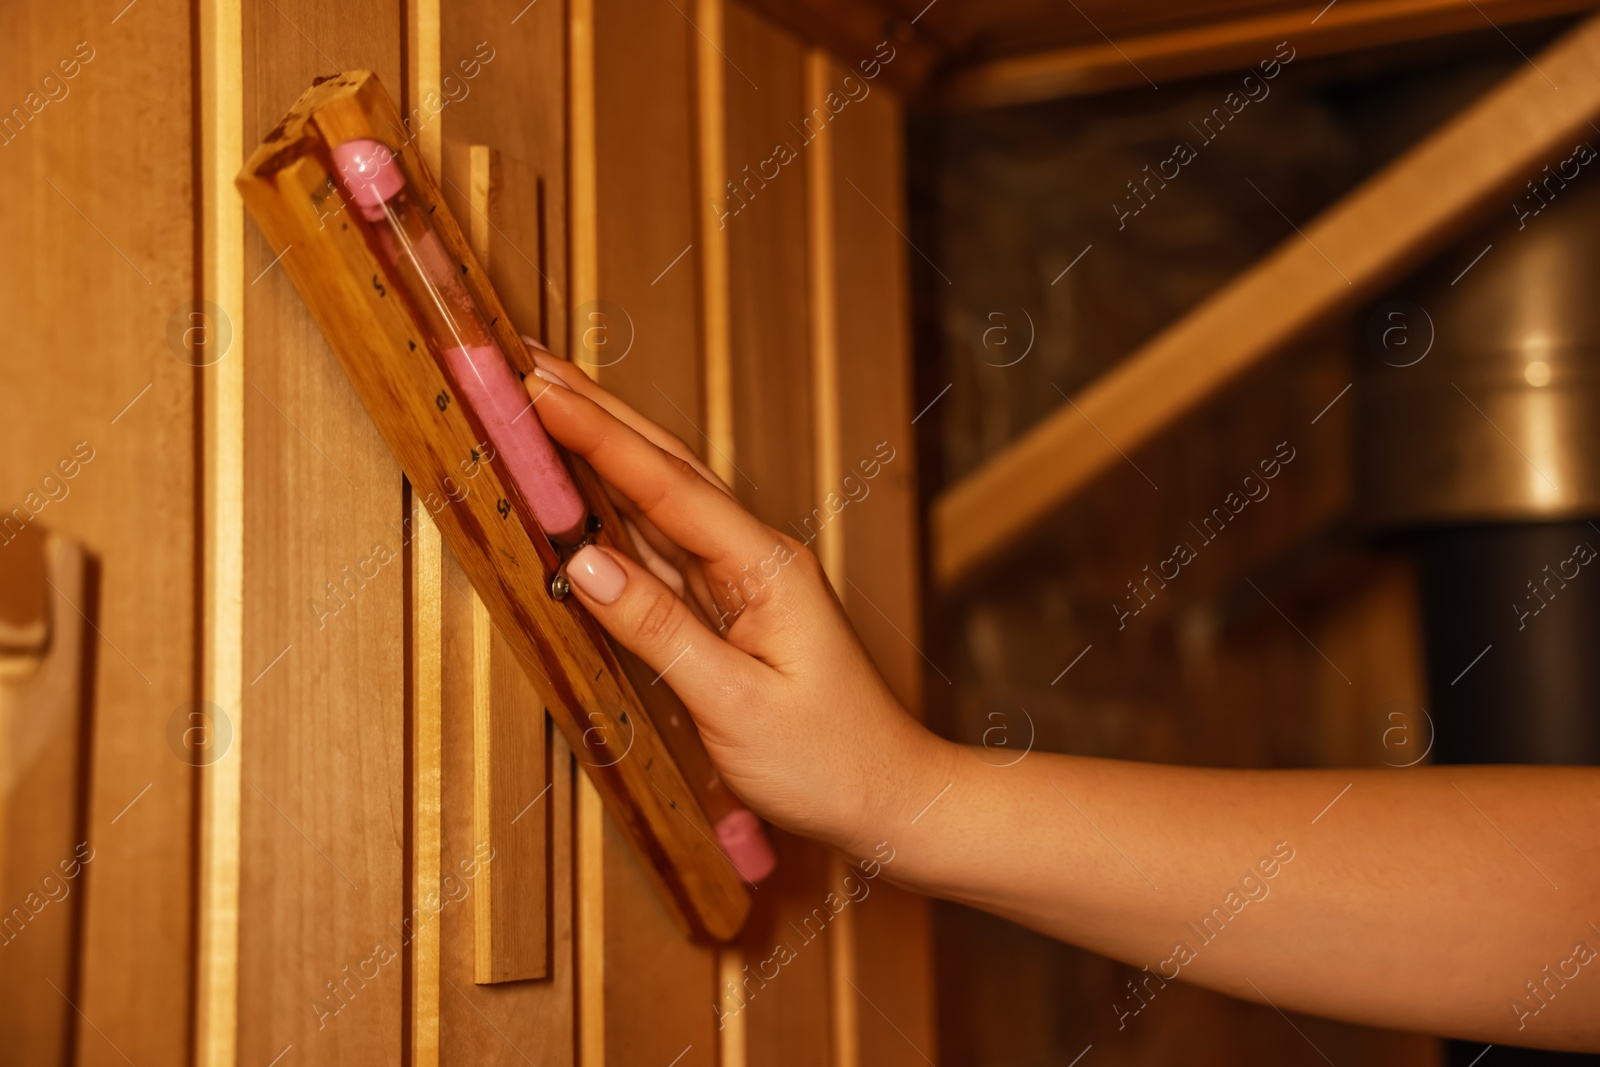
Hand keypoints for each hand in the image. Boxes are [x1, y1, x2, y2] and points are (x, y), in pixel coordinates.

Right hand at [522, 344, 942, 854]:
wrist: (891, 798)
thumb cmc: (827, 761)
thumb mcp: (736, 704)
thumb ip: (659, 630)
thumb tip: (585, 563)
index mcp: (765, 566)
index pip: (667, 487)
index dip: (598, 437)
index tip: (538, 391)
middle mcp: (753, 557)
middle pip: (664, 469)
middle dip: (595, 413)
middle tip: (526, 364)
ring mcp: (740, 580)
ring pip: (657, 500)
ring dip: (600, 451)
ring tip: (542, 404)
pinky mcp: (727, 609)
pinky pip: (660, 548)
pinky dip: (614, 513)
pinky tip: (579, 490)